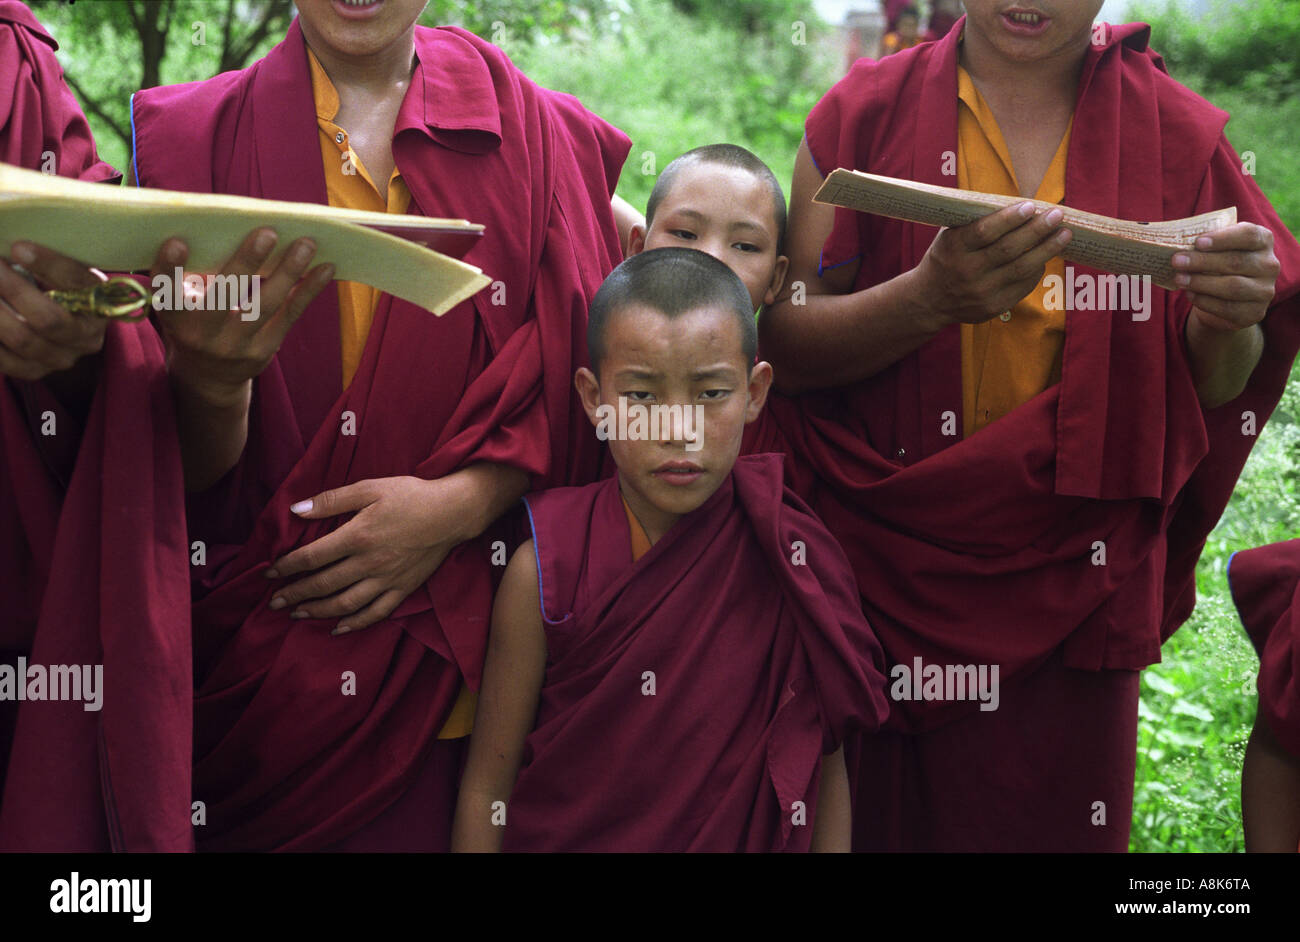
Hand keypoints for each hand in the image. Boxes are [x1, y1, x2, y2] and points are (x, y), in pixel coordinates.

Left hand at [0, 242, 109, 380]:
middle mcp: (86, 337)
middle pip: (48, 319)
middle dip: (13, 289)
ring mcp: (61, 358)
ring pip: (23, 339)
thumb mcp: (65, 270)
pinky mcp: (35, 371)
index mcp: (100, 303)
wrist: (68, 323)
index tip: (17, 247)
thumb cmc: (61, 287)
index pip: (76, 282)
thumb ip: (48, 261)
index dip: (48, 264)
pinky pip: (5, 361)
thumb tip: (15, 247)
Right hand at [154, 228, 333, 402]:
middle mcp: (202, 335)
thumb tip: (227, 228)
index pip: (167, 292)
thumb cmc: (193, 321)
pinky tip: (325, 268)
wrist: (208, 377)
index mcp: (174, 317)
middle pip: (224, 296)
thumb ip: (192, 276)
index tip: (177, 242)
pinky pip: (289, 316)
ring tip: (306, 244)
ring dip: (288, 272)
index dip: (169, 269)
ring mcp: (234, 346)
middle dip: (246, 264)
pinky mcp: (263, 351)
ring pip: (264, 305)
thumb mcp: (180, 304)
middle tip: (267, 233)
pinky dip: (308, 290)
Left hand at [265, 475, 473, 634]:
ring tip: (297, 614)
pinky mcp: (403, 588)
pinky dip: (355, 623)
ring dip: (317, 611)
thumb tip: (296, 510)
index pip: (312, 557)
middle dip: (295, 594)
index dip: (287, 567)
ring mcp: (387, 579)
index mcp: (358, 536)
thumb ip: (332, 500)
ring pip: (345, 603)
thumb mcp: (370, 488)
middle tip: (274, 602)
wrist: (452, 512)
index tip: (269, 573)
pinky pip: (376, 613)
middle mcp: (369, 563)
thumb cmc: (411, 496)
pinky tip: (338, 628)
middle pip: (323, 584)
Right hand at [909, 201, 1071, 328]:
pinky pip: (1023, 285)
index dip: (1009, 219)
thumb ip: (976, 222)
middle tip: (1057, 215)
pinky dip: (1037, 268)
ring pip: (1021, 268)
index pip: (984, 232)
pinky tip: (1047, 255)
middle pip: (1008, 249)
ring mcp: (981, 292)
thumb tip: (1018, 205)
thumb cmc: (946, 257)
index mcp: (953, 248)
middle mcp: (966, 271)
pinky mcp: (993, 307)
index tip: (1030, 206)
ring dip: (1047, 249)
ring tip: (1064, 234)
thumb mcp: (950, 236)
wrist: (929, 300)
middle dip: (1036, 230)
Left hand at [1172, 223, 1277, 332]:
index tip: (1198, 242)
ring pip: (1233, 286)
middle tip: (1177, 261)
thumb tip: (1176, 243)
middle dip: (1203, 261)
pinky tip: (1189, 294)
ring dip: (1201, 283)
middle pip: (1236, 261)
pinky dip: (1205, 301)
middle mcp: (1269, 265)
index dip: (1223, 238)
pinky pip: (1228, 307)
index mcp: (1263, 241)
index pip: (1249, 235)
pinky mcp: (1255, 312)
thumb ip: (1205, 244)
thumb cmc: (1218, 265)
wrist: (1225, 299)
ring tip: (1179, 279)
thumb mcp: (1216, 249)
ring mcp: (1265, 291)